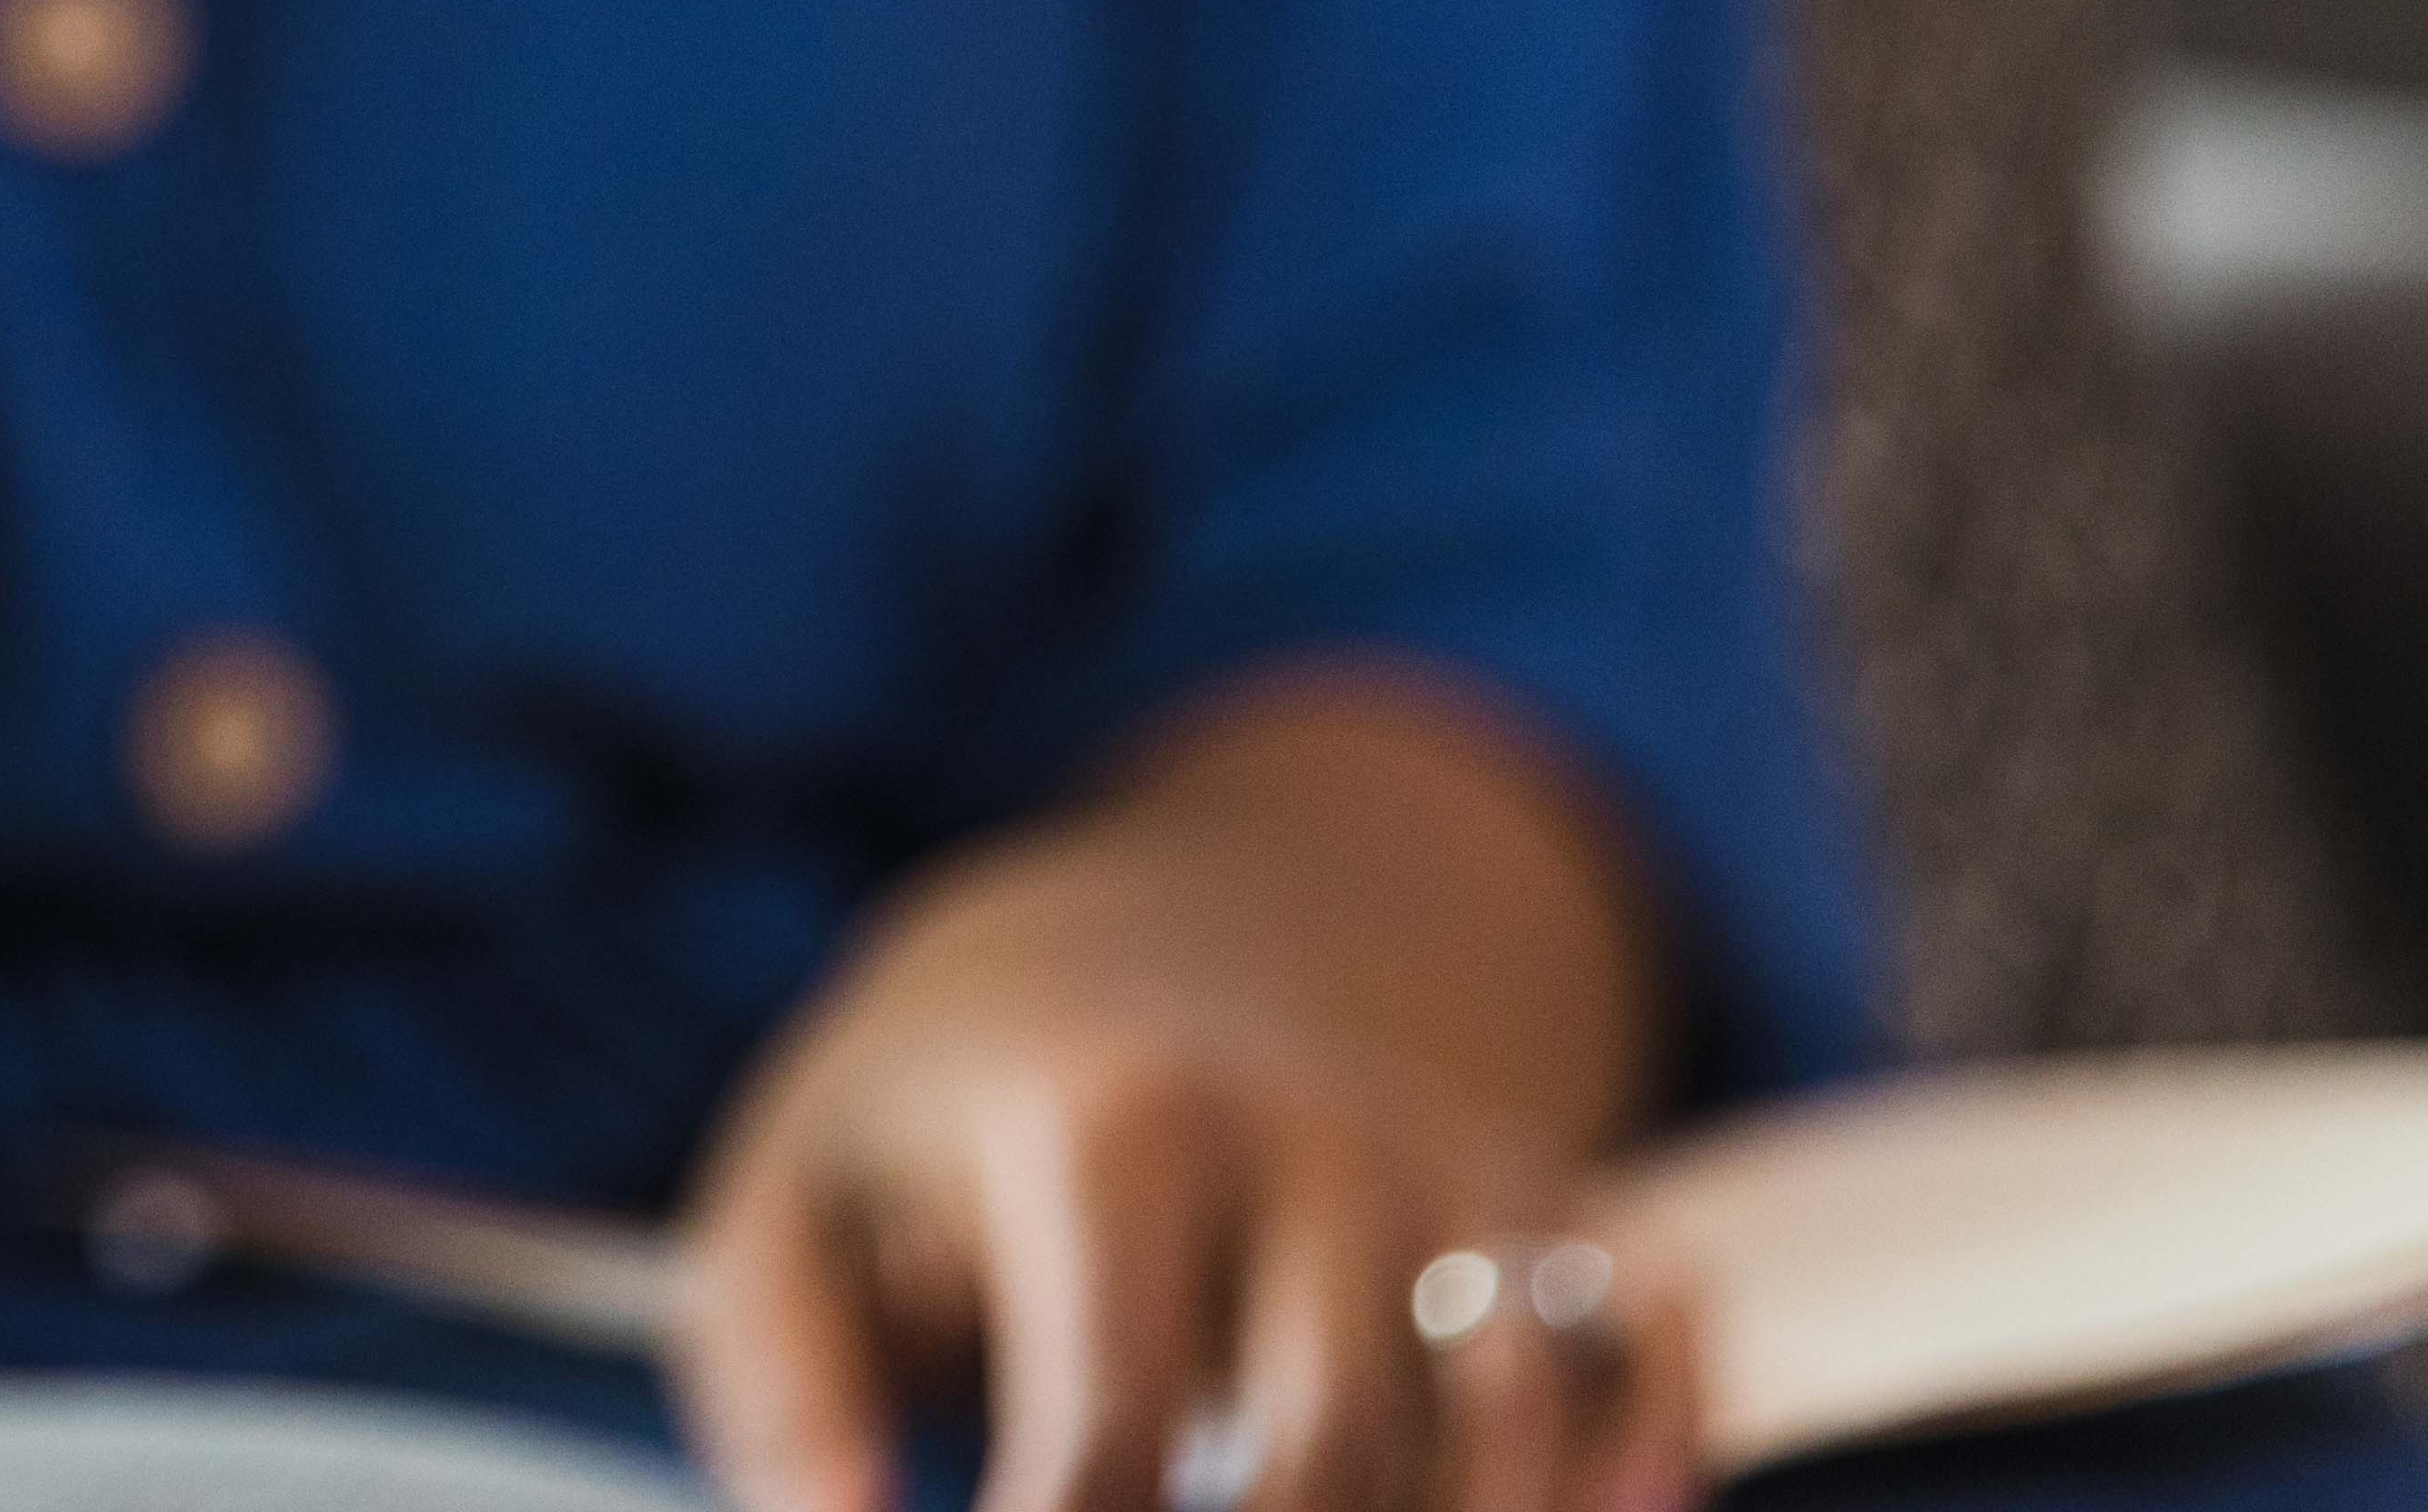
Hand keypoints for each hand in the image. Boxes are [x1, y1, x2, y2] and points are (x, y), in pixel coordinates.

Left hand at [676, 686, 1703, 1511]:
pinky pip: (1648, 1349)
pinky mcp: (1558, 1200)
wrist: (1097, 967)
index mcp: (1110, 1131)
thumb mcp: (787, 1207)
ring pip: (1509, 1426)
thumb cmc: (921, 1146)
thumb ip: (779, 1379)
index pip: (1110, 1432)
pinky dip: (1643, 1459)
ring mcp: (1455, 1165)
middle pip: (1330, 1456)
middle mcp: (1313, 1133)